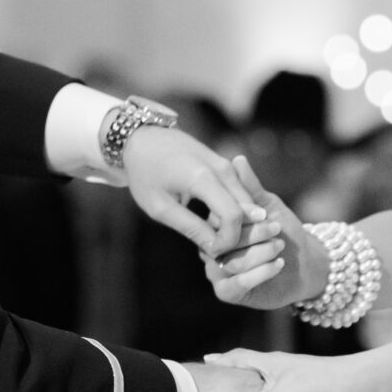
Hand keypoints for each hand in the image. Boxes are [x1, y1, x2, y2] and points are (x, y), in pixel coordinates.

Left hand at [120, 126, 263, 253]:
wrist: (143, 138)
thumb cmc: (145, 173)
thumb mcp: (160, 207)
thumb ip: (191, 228)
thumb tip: (216, 250)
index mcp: (203, 178)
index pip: (233, 217)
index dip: (229, 241)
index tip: (214, 253)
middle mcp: (222, 169)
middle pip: (248, 210)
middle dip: (239, 235)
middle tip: (219, 249)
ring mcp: (226, 165)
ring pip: (247, 202)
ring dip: (237, 224)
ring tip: (214, 236)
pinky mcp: (225, 165)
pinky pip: (239, 193)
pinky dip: (233, 211)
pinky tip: (213, 221)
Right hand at [203, 158, 324, 309]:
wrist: (305, 262)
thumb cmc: (285, 231)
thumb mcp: (269, 206)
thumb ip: (251, 188)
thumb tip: (237, 159)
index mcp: (215, 226)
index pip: (218, 220)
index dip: (241, 217)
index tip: (265, 214)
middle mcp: (211, 250)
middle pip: (223, 243)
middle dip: (253, 235)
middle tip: (276, 229)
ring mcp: (217, 272)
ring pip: (230, 263)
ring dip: (260, 253)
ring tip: (279, 246)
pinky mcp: (228, 293)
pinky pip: (235, 284)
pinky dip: (259, 273)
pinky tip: (278, 264)